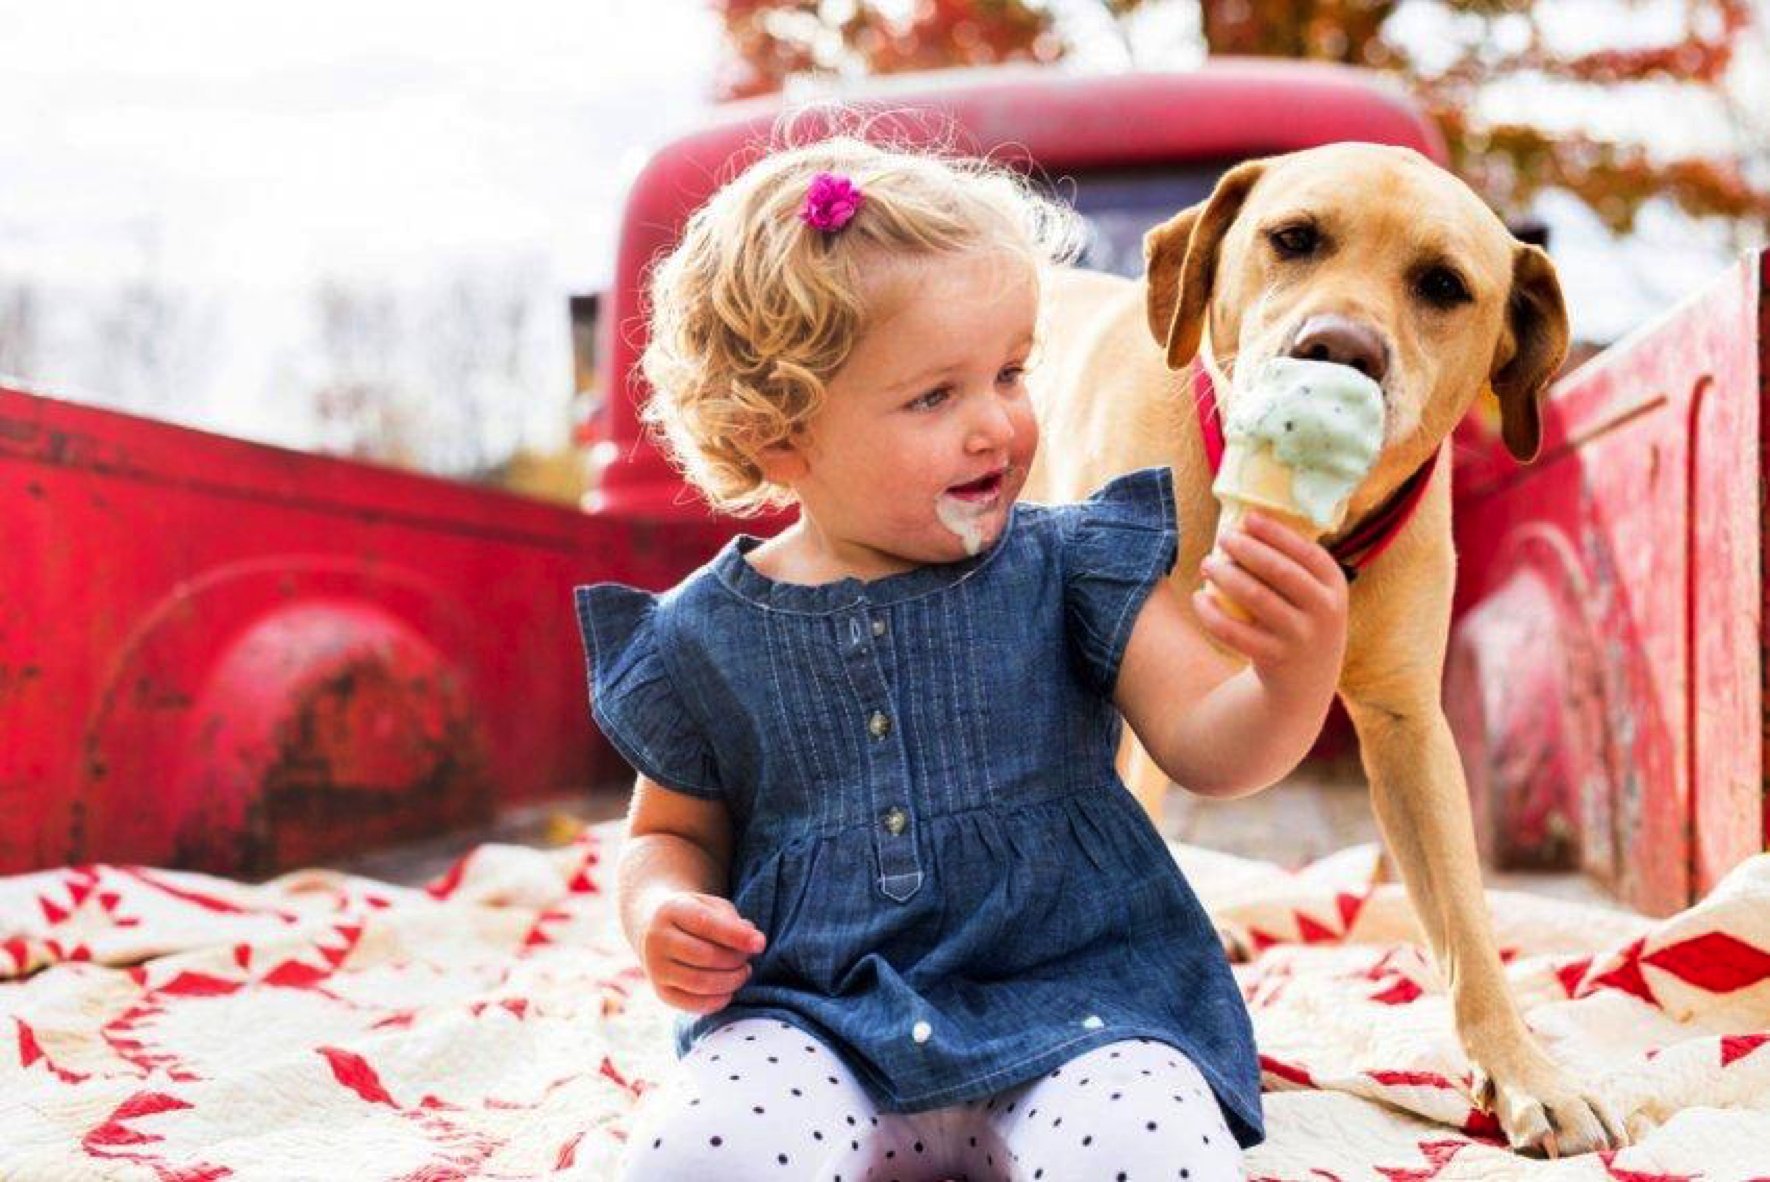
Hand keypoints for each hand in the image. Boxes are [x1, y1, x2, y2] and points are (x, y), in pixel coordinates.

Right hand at [638, 891, 766, 1014]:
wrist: (654, 930)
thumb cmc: (694, 917)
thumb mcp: (711, 906)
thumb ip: (733, 921)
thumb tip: (754, 941)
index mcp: (671, 910)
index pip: (705, 924)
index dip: (736, 935)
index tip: (760, 944)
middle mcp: (657, 939)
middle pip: (705, 956)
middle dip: (735, 960)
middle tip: (748, 959)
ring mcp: (655, 968)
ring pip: (700, 982)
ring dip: (731, 981)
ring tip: (743, 972)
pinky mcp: (661, 992)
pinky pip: (692, 1004)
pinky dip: (717, 1001)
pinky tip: (729, 991)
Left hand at [1192, 511, 1348, 699]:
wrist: (1306, 684)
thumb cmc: (1300, 620)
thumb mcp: (1313, 594)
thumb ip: (1293, 564)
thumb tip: (1247, 522)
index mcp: (1335, 586)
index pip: (1306, 552)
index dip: (1275, 533)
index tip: (1248, 517)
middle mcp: (1324, 611)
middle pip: (1279, 571)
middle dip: (1246, 549)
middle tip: (1223, 537)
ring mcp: (1300, 637)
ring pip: (1254, 597)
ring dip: (1225, 575)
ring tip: (1207, 563)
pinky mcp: (1274, 659)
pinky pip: (1234, 631)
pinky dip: (1211, 613)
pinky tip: (1199, 598)